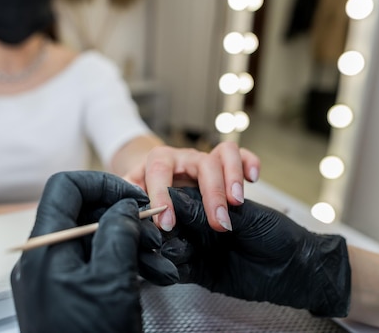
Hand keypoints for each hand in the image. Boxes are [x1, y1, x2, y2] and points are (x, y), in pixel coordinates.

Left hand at [11, 171, 178, 332]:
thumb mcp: (111, 280)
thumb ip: (117, 232)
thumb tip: (124, 206)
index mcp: (45, 248)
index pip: (65, 187)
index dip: (102, 183)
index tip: (133, 195)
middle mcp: (43, 258)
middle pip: (82, 213)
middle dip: (122, 216)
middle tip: (154, 231)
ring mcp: (54, 277)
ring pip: (93, 239)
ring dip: (129, 242)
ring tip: (161, 259)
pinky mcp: (67, 293)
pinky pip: (94, 264)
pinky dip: (122, 263)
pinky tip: (153, 274)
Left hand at [124, 141, 259, 231]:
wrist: (152, 172)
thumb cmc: (143, 187)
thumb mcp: (131, 192)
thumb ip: (129, 200)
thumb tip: (125, 213)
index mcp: (158, 162)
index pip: (159, 172)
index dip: (163, 196)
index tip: (167, 224)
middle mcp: (184, 157)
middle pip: (202, 164)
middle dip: (211, 194)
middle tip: (219, 223)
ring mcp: (205, 157)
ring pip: (224, 153)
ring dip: (232, 177)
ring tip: (237, 202)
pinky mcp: (221, 161)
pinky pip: (240, 153)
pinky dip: (249, 162)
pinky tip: (253, 179)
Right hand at [161, 186, 350, 316]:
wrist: (297, 270)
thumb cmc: (280, 234)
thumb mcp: (249, 216)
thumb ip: (213, 207)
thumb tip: (178, 198)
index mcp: (214, 197)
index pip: (185, 190)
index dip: (172, 194)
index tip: (171, 202)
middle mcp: (201, 219)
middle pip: (172, 213)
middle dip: (165, 213)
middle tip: (168, 224)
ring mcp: (199, 244)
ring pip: (170, 238)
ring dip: (165, 239)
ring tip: (165, 241)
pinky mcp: (199, 270)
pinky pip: (177, 266)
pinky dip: (169, 265)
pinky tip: (169, 261)